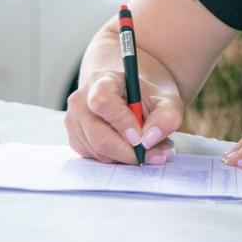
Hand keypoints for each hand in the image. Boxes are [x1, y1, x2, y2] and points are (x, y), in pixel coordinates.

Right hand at [64, 69, 180, 165]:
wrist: (129, 95)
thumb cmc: (146, 97)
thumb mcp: (166, 100)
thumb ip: (166, 116)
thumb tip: (150, 139)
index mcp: (101, 81)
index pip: (102, 102)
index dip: (121, 123)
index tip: (141, 137)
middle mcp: (81, 101)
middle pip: (98, 136)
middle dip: (129, 152)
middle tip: (156, 154)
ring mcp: (74, 122)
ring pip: (99, 152)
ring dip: (129, 157)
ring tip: (152, 149)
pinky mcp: (76, 140)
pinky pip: (97, 158)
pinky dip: (119, 160)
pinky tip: (135, 149)